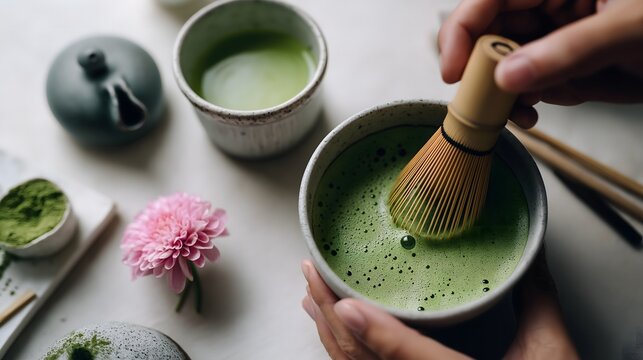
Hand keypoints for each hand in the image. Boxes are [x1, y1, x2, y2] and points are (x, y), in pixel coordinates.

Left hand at [301, 254, 577, 359]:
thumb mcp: (551, 352)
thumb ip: (536, 299)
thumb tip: (529, 255)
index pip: (411, 358)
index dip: (375, 332)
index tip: (345, 305)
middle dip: (331, 314)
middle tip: (311, 274)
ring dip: (328, 332)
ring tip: (313, 297)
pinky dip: (341, 353)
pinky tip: (333, 334)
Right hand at [438, 0, 642, 127]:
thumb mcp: (629, 30)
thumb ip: (566, 52)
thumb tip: (507, 76)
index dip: (460, 31)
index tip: (452, 72)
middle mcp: (551, 2)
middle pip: (492, 34)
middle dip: (494, 71)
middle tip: (500, 103)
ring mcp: (557, 29)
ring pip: (511, 63)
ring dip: (524, 90)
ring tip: (549, 102)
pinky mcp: (566, 56)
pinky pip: (536, 79)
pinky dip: (542, 97)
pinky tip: (558, 100)